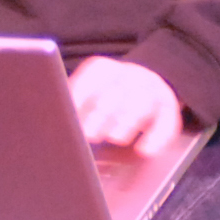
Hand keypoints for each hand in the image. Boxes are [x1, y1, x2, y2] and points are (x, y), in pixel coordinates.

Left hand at [66, 55, 185, 156]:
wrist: (147, 82)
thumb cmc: (106, 97)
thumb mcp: (87, 92)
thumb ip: (71, 103)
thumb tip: (50, 120)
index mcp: (104, 70)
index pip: (91, 79)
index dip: (80, 98)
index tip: (70, 115)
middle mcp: (129, 75)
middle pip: (115, 92)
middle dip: (101, 113)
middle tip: (88, 133)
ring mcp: (151, 90)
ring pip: (142, 102)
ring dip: (127, 121)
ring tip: (115, 137)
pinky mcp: (169, 109)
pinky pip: (166, 122)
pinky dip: (156, 138)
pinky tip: (145, 150)